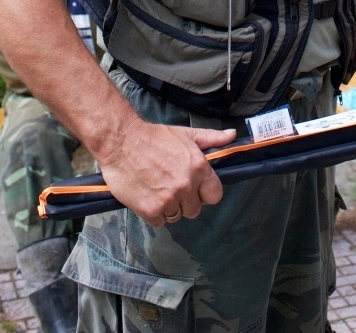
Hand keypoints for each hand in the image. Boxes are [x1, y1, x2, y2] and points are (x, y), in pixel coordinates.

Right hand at [98, 115, 236, 226]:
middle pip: (195, 209)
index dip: (205, 193)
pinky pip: (159, 222)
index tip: (196, 188)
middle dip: (185, 201)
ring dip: (169, 207)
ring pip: (176, 216)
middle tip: (171, 186)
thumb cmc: (155, 137)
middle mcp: (186, 186)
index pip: (215, 195)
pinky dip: (154, 213)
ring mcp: (168, 200)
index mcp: (199, 168)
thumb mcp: (186, 134)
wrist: (122, 142)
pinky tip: (147, 196)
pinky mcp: (150, 210)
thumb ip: (211, 138)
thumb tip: (233, 136)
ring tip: (157, 188)